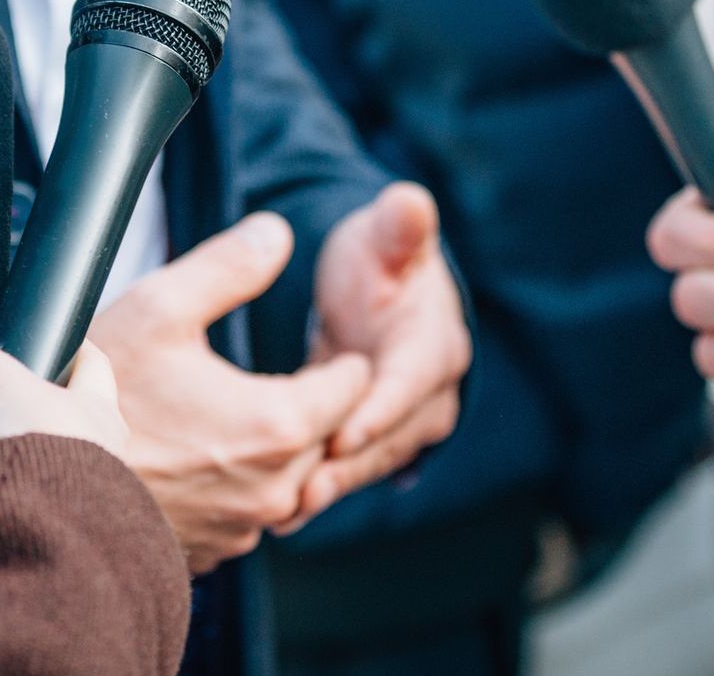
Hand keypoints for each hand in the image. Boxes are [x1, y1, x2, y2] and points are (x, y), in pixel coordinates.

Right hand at [86, 213, 372, 572]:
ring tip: (232, 415)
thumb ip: (229, 266)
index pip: (355, 386)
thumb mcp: (160, 308)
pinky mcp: (213, 552)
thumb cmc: (97, 400)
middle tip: (276, 378)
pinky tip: (200, 457)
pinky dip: (237, 486)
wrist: (38, 486)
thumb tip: (276, 234)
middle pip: (328, 435)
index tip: (320, 351)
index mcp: (279, 424)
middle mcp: (275, 487)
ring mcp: (244, 526)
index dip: (340, 360)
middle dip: (311, 405)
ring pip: (290, 478)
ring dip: (274, 449)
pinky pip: (248, 512)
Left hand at [287, 182, 469, 530]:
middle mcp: (430, 392)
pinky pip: (349, 468)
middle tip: (304, 490)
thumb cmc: (380, 258)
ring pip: (371, 462)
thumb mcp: (384, 237)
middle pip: (393, 437)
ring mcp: (405, 422)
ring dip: (331, 486)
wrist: (377, 288)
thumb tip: (410, 201)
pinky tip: (278, 513)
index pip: (411, 382)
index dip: (380, 409)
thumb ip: (399, 226)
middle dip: (349, 464)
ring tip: (287, 511)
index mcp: (435, 344)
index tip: (343, 431)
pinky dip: (318, 487)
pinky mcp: (375, 440)